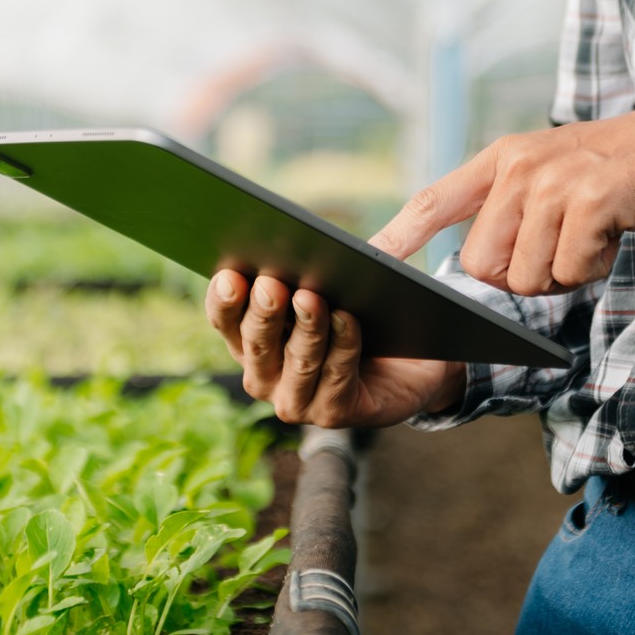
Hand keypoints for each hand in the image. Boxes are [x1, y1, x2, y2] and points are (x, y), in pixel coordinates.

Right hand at [205, 269, 463, 427]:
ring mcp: (295, 400)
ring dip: (305, 328)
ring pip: (297, 361)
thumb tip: (354, 221)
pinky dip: (343, 345)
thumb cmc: (364, 317)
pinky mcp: (332, 413)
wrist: (411, 367)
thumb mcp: (341, 283)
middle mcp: (264, 376)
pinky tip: (348, 320)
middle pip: (257, 342)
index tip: (230, 274)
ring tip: (311, 297)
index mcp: (250, 339)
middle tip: (271, 284)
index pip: (224, 319)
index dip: (224, 299)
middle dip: (264, 312)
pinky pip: (336, 376)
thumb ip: (332, 262)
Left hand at [371, 99, 634, 293]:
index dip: (398, 234)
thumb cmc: (617, 178)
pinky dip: (593, 268)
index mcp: (502, 160)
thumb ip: (507, 210)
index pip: (434, 200)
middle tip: (561, 246)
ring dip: (562, 273)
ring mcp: (554, 181)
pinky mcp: (590, 200)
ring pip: (525, 276)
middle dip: (522, 275)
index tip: (367, 260)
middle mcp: (519, 166)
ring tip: (589, 236)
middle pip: (482, 264)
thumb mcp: (551, 178)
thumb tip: (473, 268)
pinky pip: (568, 271)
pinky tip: (611, 236)